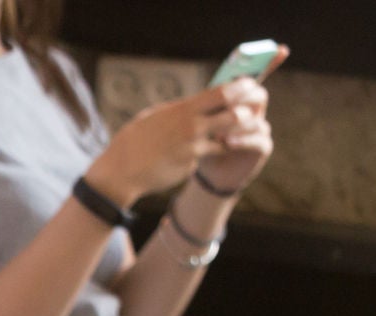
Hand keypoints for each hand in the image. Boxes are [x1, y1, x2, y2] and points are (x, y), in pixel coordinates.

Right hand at [85, 73, 273, 205]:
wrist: (122, 171)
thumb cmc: (134, 140)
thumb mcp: (155, 116)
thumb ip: (178, 110)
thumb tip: (194, 103)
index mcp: (183, 110)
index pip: (222, 93)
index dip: (240, 86)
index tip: (250, 83)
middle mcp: (192, 128)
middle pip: (235, 114)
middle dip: (248, 110)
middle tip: (253, 109)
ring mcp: (194, 148)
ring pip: (230, 137)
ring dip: (236, 133)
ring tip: (234, 131)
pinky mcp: (192, 165)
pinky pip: (209, 155)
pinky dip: (210, 152)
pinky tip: (201, 151)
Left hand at [195, 48, 283, 193]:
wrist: (207, 173)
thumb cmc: (202, 143)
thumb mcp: (199, 121)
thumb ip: (207, 104)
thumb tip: (208, 90)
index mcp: (238, 100)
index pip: (253, 77)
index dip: (268, 62)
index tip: (280, 48)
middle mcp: (253, 111)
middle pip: (258, 94)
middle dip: (243, 99)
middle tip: (225, 105)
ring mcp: (259, 128)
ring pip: (256, 118)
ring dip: (237, 124)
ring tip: (216, 134)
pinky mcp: (261, 147)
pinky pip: (259, 138)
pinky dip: (242, 139)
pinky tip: (227, 142)